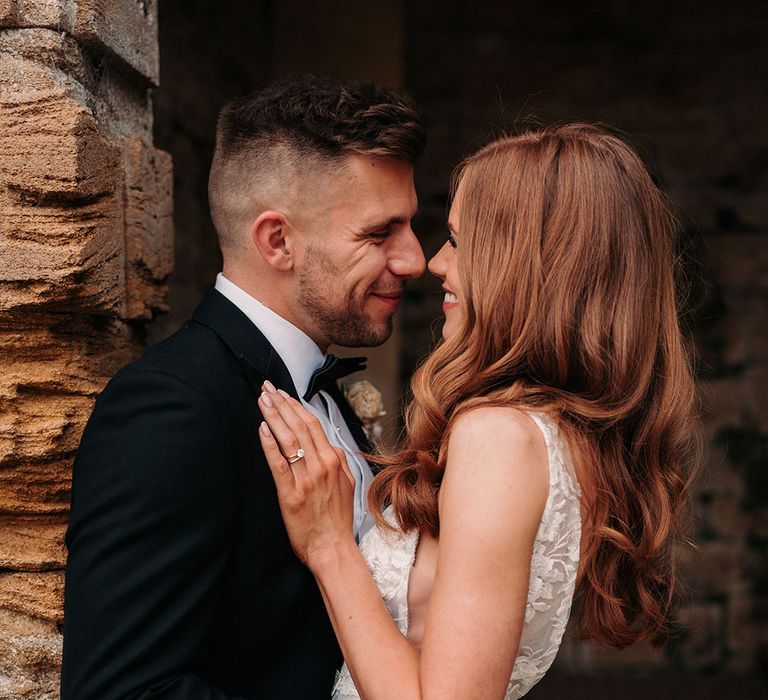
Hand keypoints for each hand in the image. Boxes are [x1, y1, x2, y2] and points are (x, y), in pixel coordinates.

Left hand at [258, 383, 355, 568]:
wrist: (333, 548)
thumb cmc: (337, 520)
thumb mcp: (347, 484)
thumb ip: (338, 462)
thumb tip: (328, 445)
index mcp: (334, 460)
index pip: (313, 424)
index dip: (295, 405)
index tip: (282, 393)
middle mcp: (321, 465)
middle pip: (299, 425)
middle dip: (281, 403)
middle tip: (267, 387)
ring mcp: (306, 479)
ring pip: (289, 439)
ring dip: (274, 416)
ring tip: (262, 400)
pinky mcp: (290, 494)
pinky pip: (278, 464)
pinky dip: (270, 444)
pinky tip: (262, 428)